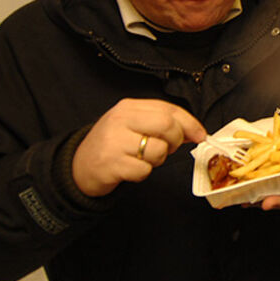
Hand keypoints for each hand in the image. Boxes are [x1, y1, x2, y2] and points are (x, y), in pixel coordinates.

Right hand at [72, 99, 205, 196]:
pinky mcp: (111, 164)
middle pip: (167, 125)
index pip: (168, 109)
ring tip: (143, 158)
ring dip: (158, 160)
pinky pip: (144, 170)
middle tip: (168, 148)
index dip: (190, 123)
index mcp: (128, 107)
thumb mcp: (133, 125)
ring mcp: (114, 142)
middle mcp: (120, 120)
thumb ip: (160, 123)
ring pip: (158, 150)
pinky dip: (143, 173)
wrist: (79, 166)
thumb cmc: (113, 145)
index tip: (200, 135)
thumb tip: (194, 132)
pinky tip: (131, 169)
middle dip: (175, 140)